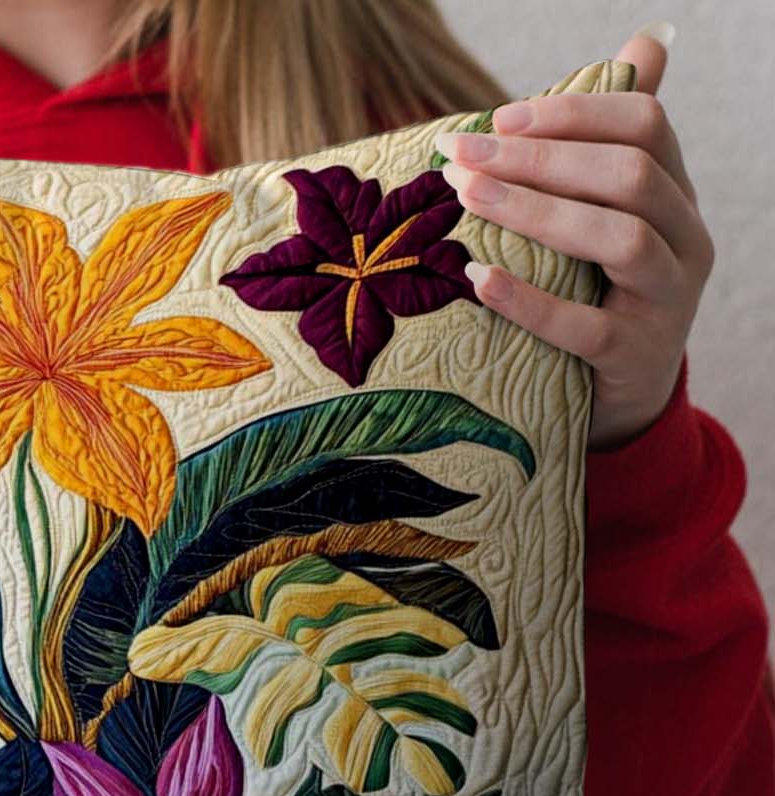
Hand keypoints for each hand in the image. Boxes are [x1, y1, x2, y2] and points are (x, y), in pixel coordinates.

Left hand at [434, 24, 712, 449]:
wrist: (620, 401)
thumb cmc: (598, 297)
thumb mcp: (605, 221)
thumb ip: (609, 146)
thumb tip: (643, 42)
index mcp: (675, 196)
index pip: (645, 126)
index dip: (572, 115)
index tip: (498, 121)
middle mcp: (685, 240)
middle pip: (629, 175)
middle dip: (541, 158)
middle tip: (462, 159)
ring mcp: (666, 301)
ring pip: (621, 239)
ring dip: (538, 212)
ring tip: (468, 199)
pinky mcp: (633, 357)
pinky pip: (584, 325)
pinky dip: (528, 300)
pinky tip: (478, 279)